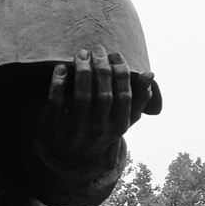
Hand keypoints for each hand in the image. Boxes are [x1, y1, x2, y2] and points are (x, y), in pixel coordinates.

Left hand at [32, 46, 154, 164]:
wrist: (68, 156)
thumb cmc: (99, 129)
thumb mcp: (120, 119)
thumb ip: (137, 99)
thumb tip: (150, 74)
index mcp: (118, 128)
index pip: (124, 97)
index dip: (121, 73)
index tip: (116, 54)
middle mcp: (98, 132)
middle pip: (103, 96)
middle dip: (101, 69)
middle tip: (98, 49)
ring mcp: (76, 132)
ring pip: (81, 97)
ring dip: (82, 72)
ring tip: (81, 54)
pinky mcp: (54, 129)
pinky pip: (56, 103)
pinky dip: (59, 83)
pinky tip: (61, 68)